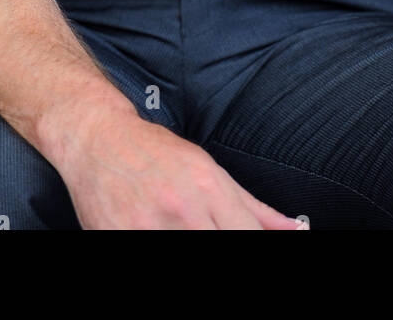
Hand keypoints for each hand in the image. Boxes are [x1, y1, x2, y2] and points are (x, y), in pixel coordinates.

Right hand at [56, 115, 308, 229]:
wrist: (98, 138)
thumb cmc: (156, 154)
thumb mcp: (210, 170)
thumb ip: (254, 207)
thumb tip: (295, 231)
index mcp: (210, 189)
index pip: (249, 236)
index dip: (257, 246)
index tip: (252, 246)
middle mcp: (183, 208)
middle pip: (222, 246)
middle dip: (226, 246)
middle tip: (210, 234)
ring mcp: (149, 227)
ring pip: (186, 253)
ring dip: (188, 249)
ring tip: (183, 233)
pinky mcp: (116, 236)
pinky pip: (144, 254)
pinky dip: (158, 251)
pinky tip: (160, 236)